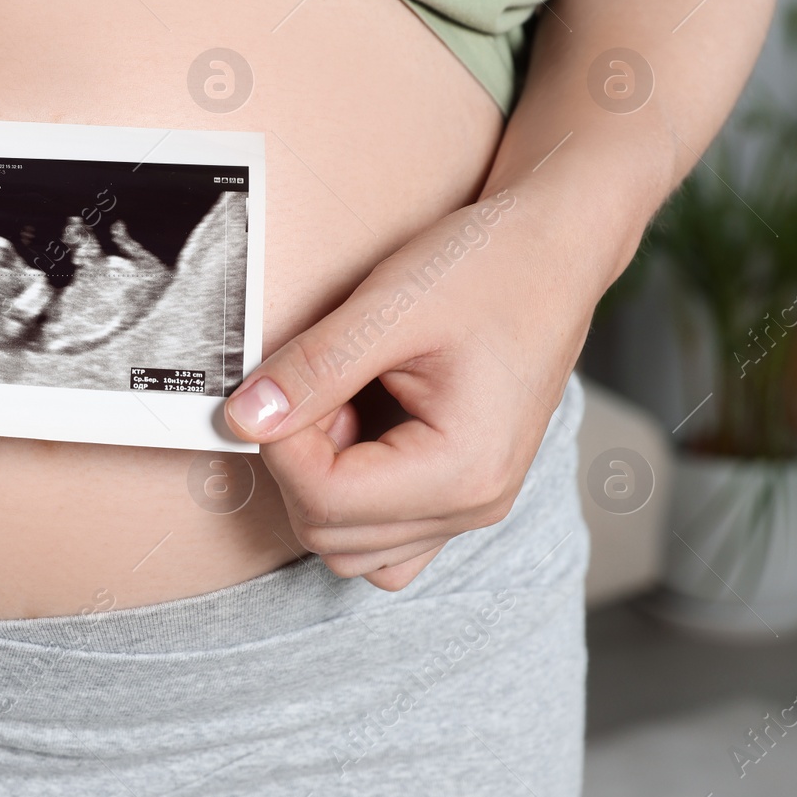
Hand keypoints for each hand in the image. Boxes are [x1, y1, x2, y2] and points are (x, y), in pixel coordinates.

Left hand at [223, 188, 596, 590]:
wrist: (553, 250)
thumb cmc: (490, 268)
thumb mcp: (389, 308)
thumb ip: (311, 369)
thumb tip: (243, 420)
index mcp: (464, 471)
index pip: (325, 501)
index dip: (281, 444)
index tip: (284, 384)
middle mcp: (473, 506)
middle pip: (330, 534)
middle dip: (300, 462)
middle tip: (320, 386)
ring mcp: (470, 506)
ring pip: (351, 546)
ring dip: (321, 484)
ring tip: (344, 404)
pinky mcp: (459, 491)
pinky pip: (383, 533)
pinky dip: (350, 496)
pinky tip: (359, 428)